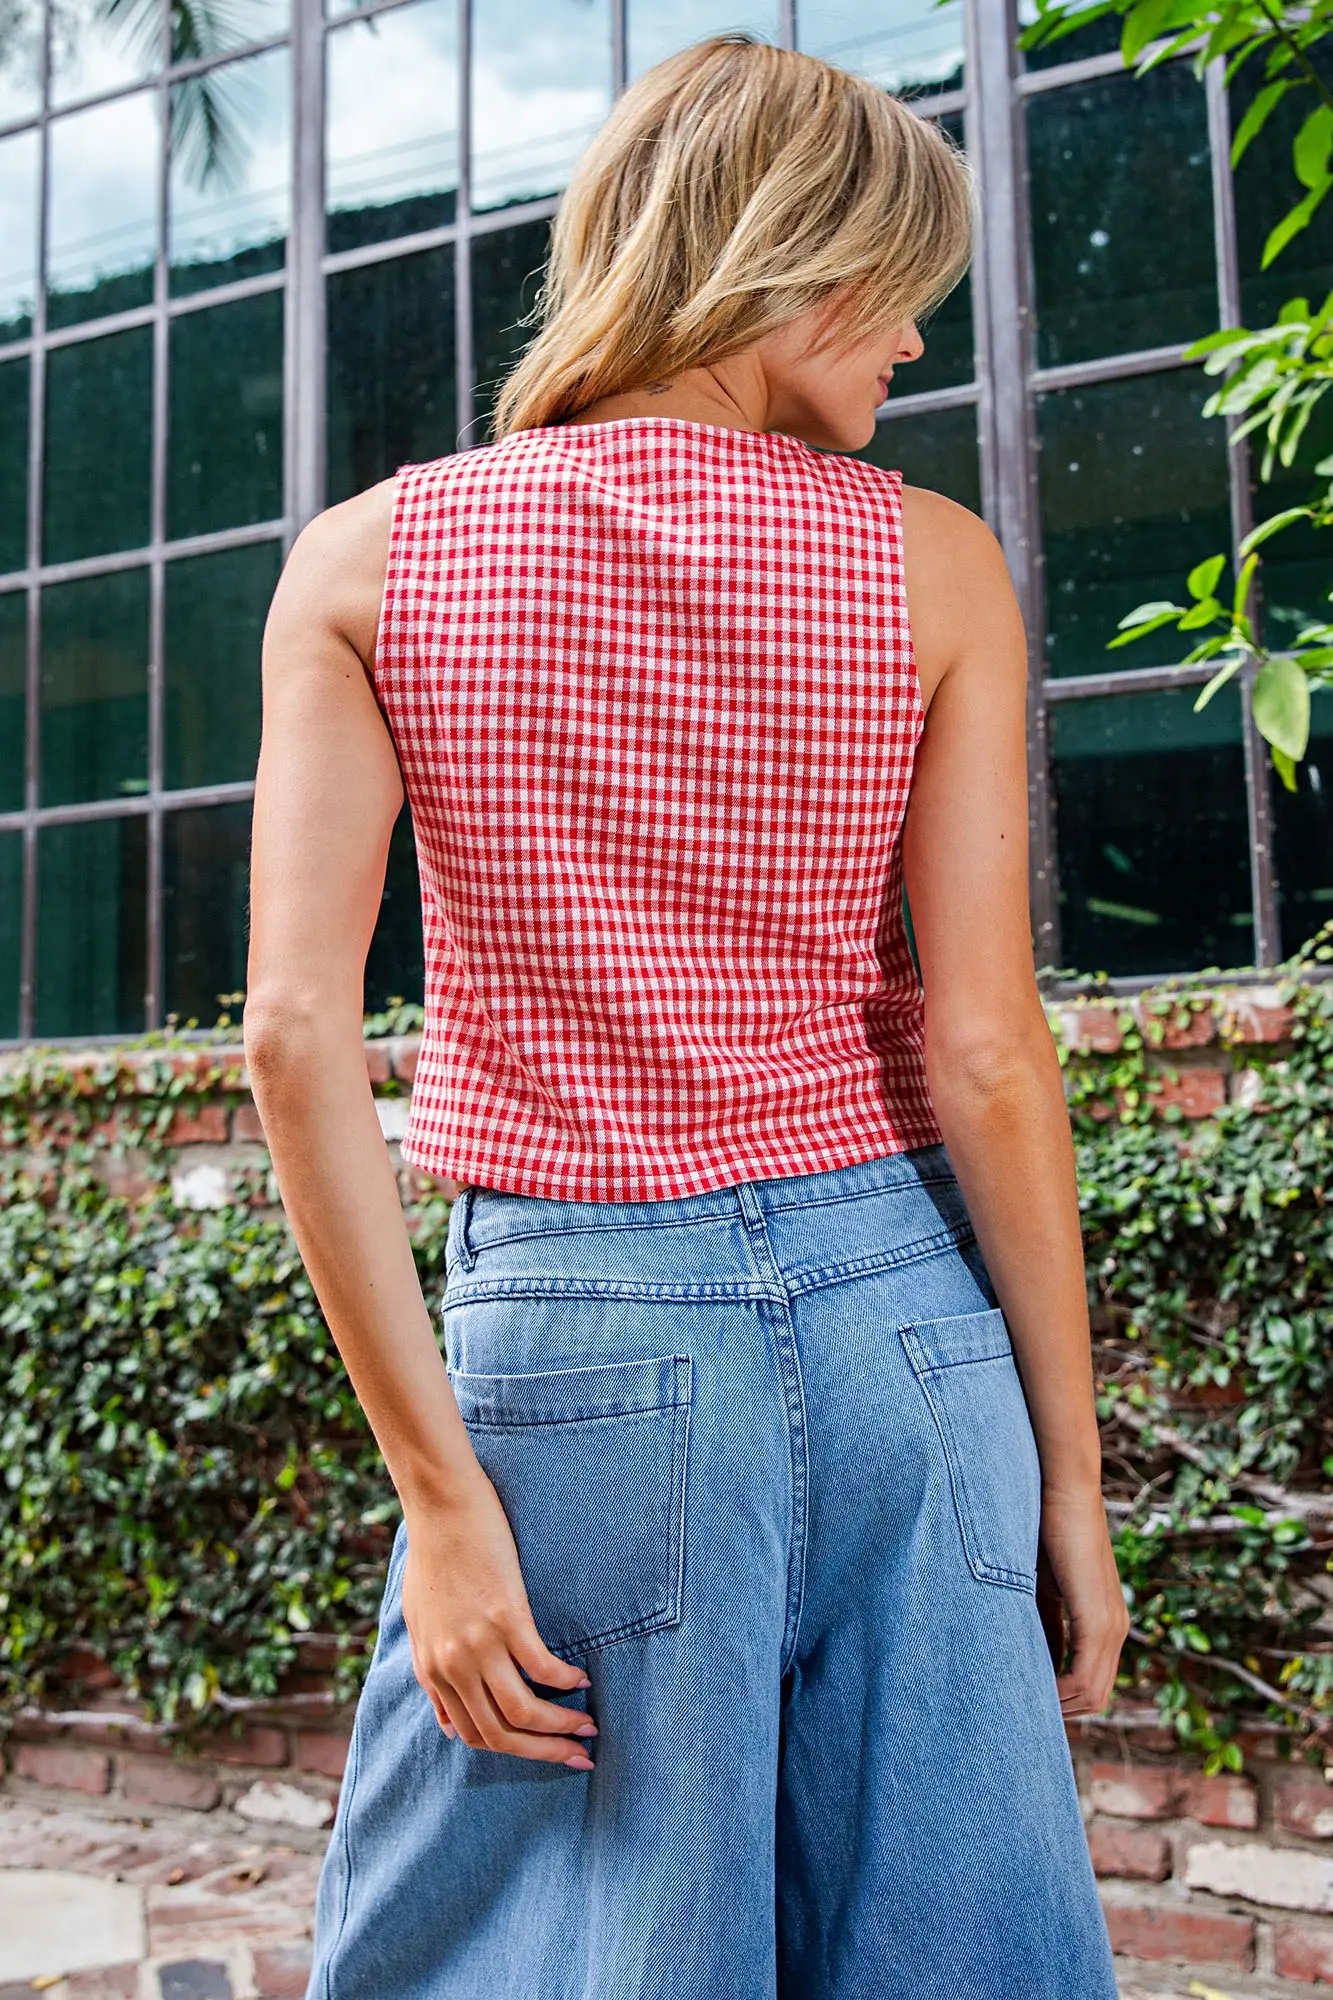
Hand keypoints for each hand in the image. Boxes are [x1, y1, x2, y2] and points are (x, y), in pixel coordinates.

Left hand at [400, 1463, 598, 1768]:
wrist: (440, 1506)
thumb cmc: (432, 1556)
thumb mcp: (419, 1625)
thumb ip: (433, 1676)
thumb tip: (445, 1724)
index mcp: (432, 1670)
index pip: (473, 1735)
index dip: (513, 1751)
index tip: (542, 1750)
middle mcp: (453, 1666)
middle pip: (501, 1734)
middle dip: (544, 1753)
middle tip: (578, 1757)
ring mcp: (478, 1643)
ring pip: (524, 1712)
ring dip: (561, 1727)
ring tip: (588, 1726)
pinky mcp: (505, 1616)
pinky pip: (541, 1667)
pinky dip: (565, 1681)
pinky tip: (582, 1678)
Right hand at [1038, 1487, 1129, 1717]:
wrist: (1062, 1487)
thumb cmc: (1045, 1524)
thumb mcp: (1041, 1585)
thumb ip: (1044, 1621)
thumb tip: (1031, 1657)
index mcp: (1105, 1619)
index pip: (1089, 1681)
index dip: (1059, 1697)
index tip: (1025, 1700)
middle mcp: (1117, 1627)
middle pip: (1094, 1697)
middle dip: (1059, 1710)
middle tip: (1020, 1712)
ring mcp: (1112, 1625)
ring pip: (1092, 1695)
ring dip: (1057, 1706)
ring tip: (1019, 1705)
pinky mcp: (1099, 1620)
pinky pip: (1084, 1679)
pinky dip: (1058, 1693)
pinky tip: (1031, 1691)